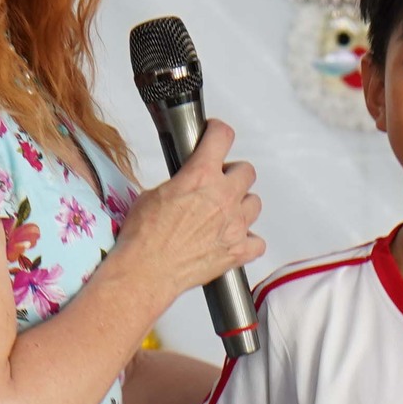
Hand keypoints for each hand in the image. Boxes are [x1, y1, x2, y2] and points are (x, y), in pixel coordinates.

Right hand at [115, 120, 263, 299]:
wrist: (146, 270)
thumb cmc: (144, 237)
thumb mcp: (154, 194)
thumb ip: (180, 182)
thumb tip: (184, 181)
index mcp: (201, 176)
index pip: (223, 136)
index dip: (219, 132)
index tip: (216, 134)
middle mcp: (223, 197)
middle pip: (246, 171)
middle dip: (233, 174)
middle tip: (219, 182)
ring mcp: (234, 225)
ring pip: (255, 203)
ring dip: (242, 205)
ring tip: (225, 212)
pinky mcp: (237, 251)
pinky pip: (258, 242)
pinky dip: (249, 241)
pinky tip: (235, 240)